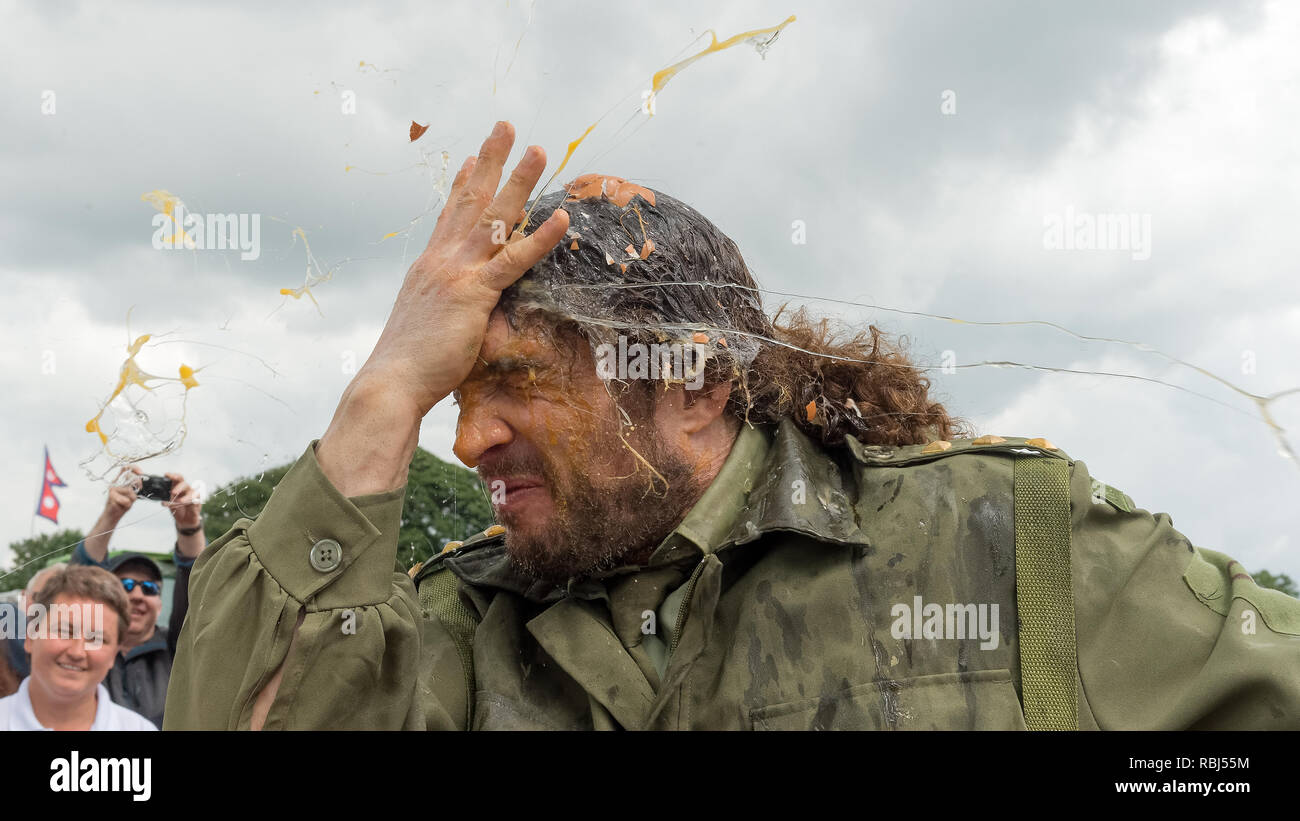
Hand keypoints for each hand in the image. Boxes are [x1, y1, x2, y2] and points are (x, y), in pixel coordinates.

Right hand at [104, 466, 141, 520]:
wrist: (112, 514)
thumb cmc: (121, 504)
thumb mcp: (131, 493)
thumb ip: (135, 486)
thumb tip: (142, 481)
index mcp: (120, 480)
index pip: (126, 468)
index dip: (134, 468)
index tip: (141, 473)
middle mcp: (115, 482)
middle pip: (129, 477)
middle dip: (137, 485)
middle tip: (136, 492)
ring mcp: (112, 489)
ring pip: (129, 490)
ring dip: (132, 498)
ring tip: (126, 501)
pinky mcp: (111, 496)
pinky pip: (126, 499)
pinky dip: (128, 504)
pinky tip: (122, 505)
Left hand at [163, 472, 201, 528]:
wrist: (185, 521)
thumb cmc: (178, 510)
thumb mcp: (170, 505)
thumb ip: (167, 500)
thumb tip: (162, 501)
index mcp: (178, 488)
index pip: (177, 479)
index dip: (173, 476)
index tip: (166, 475)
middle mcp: (186, 490)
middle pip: (184, 484)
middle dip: (179, 487)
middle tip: (173, 492)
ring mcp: (193, 496)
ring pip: (191, 492)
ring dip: (185, 497)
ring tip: (180, 502)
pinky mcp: (198, 503)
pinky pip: (197, 500)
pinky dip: (193, 501)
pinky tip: (189, 504)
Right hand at [360, 120, 569, 416]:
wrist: (390, 384)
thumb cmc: (407, 368)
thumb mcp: (425, 327)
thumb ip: (444, 311)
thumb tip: (455, 316)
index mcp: (428, 268)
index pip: (448, 217)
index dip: (462, 185)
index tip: (472, 157)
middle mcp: (440, 260)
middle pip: (469, 201)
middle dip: (490, 161)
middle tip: (506, 128)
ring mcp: (457, 272)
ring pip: (493, 218)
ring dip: (519, 181)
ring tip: (539, 149)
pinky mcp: (474, 294)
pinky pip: (513, 261)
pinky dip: (540, 239)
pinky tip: (561, 220)